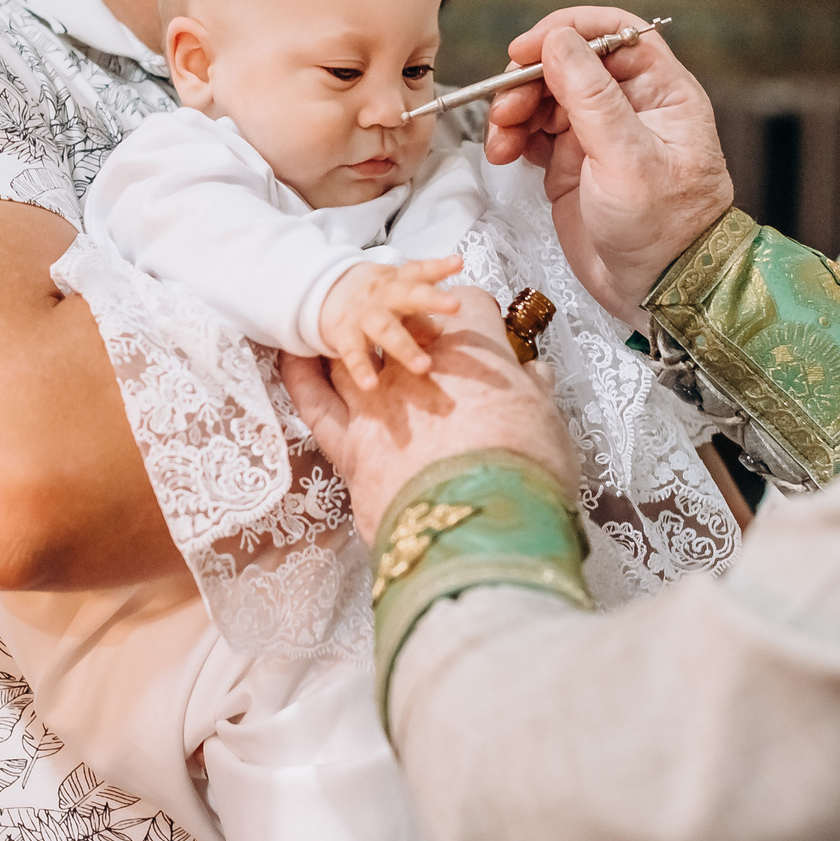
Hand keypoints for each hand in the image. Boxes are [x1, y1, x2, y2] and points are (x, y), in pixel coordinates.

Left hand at [283, 289, 578, 536]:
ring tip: (357, 336)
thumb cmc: (526, 476)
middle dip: (418, 327)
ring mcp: (376, 406)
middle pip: (407, 325)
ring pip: (355, 356)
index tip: (486, 332)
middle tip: (432, 344)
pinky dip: (300, 378)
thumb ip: (534, 392)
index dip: (479, 316)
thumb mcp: (547, 424)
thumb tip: (533, 375)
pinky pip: (314, 403)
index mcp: (471, 353)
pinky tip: (292, 360)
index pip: (470, 306)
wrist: (483, 534)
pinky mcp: (349, 448)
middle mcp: (416, 370)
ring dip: (357, 343)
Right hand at [317, 256, 464, 388]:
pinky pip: (354, 353)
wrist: (325, 290)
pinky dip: (361, 369)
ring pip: (386, 329)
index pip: (420, 270)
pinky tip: (371, 385)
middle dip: (432, 299)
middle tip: (456, 304)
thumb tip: (440, 333)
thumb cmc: (376, 297)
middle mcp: (383, 295)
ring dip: (405, 348)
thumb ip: (421, 313)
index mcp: (398, 281)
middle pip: (409, 295)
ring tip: (424, 367)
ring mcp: (364, 315)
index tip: (458, 262)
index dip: (440, 266)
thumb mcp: (398, 296)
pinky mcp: (344, 335)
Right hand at [481, 8, 733, 331]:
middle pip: (567, 63)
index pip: (613, 33)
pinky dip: (511, 137)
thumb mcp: (628, 158)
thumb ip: (590, 96)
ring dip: (513, 109)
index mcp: (659, 91)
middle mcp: (627, 105)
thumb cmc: (665, 229)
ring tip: (500, 138)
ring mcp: (596, 134)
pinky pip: (531, 132)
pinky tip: (503, 153)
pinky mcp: (569, 163)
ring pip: (543, 96)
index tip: (527, 48)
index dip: (567, 31)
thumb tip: (558, 41)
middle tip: (505, 105)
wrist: (659, 290)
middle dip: (528, 78)